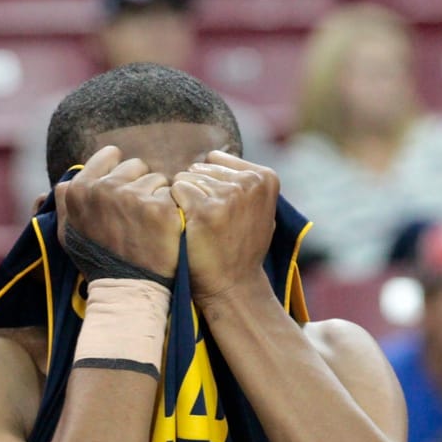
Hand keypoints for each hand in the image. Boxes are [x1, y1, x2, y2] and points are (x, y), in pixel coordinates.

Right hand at [55, 146, 180, 280]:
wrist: (126, 289)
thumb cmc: (97, 260)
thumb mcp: (67, 231)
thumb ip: (65, 200)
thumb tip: (68, 179)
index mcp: (80, 190)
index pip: (110, 155)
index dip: (120, 172)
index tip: (123, 190)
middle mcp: (104, 189)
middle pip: (136, 165)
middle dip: (139, 184)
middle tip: (136, 214)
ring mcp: (133, 198)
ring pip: (157, 179)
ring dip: (157, 197)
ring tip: (148, 225)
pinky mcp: (160, 209)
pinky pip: (173, 194)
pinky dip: (172, 209)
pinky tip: (163, 230)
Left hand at [171, 150, 277, 300]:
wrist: (234, 286)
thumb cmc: (240, 248)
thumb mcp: (257, 210)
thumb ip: (243, 181)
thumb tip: (213, 155)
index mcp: (266, 177)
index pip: (216, 160)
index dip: (209, 185)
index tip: (221, 211)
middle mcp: (250, 182)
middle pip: (199, 168)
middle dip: (197, 192)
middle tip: (210, 222)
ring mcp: (229, 195)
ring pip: (186, 179)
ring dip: (185, 202)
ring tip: (201, 227)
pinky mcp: (205, 208)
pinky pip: (177, 190)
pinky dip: (175, 208)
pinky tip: (188, 227)